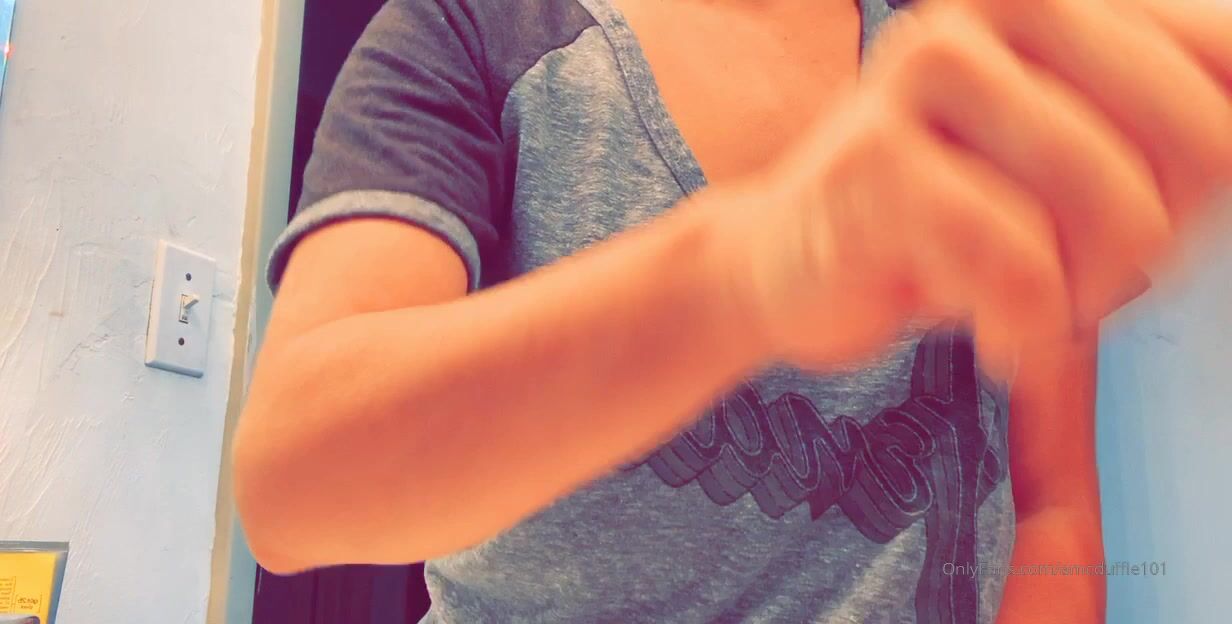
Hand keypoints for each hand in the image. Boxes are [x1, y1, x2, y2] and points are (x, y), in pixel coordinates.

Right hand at [727, 0, 1231, 377]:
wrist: (786, 260)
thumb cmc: (945, 219)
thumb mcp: (1075, 161)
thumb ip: (1178, 136)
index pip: (1229, 67)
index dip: (1217, 184)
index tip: (1158, 227)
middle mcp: (997, 4)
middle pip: (1203, 150)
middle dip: (1160, 250)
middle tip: (1085, 280)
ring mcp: (925, 71)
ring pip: (1121, 211)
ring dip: (1089, 297)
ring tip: (1029, 306)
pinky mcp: (876, 159)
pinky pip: (1021, 266)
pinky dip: (1025, 330)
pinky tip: (992, 336)